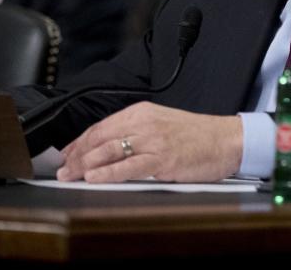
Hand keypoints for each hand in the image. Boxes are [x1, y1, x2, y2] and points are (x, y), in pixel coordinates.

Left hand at [56, 102, 242, 182]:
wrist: (227, 140)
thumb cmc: (198, 136)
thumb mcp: (163, 125)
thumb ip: (137, 133)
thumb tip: (107, 149)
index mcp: (143, 112)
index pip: (101, 126)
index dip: (79, 142)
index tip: (67, 155)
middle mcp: (145, 123)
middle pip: (100, 138)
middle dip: (76, 155)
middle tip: (63, 170)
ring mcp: (154, 140)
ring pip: (109, 150)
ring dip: (85, 164)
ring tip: (71, 175)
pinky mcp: (162, 159)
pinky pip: (128, 166)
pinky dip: (108, 173)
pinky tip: (94, 178)